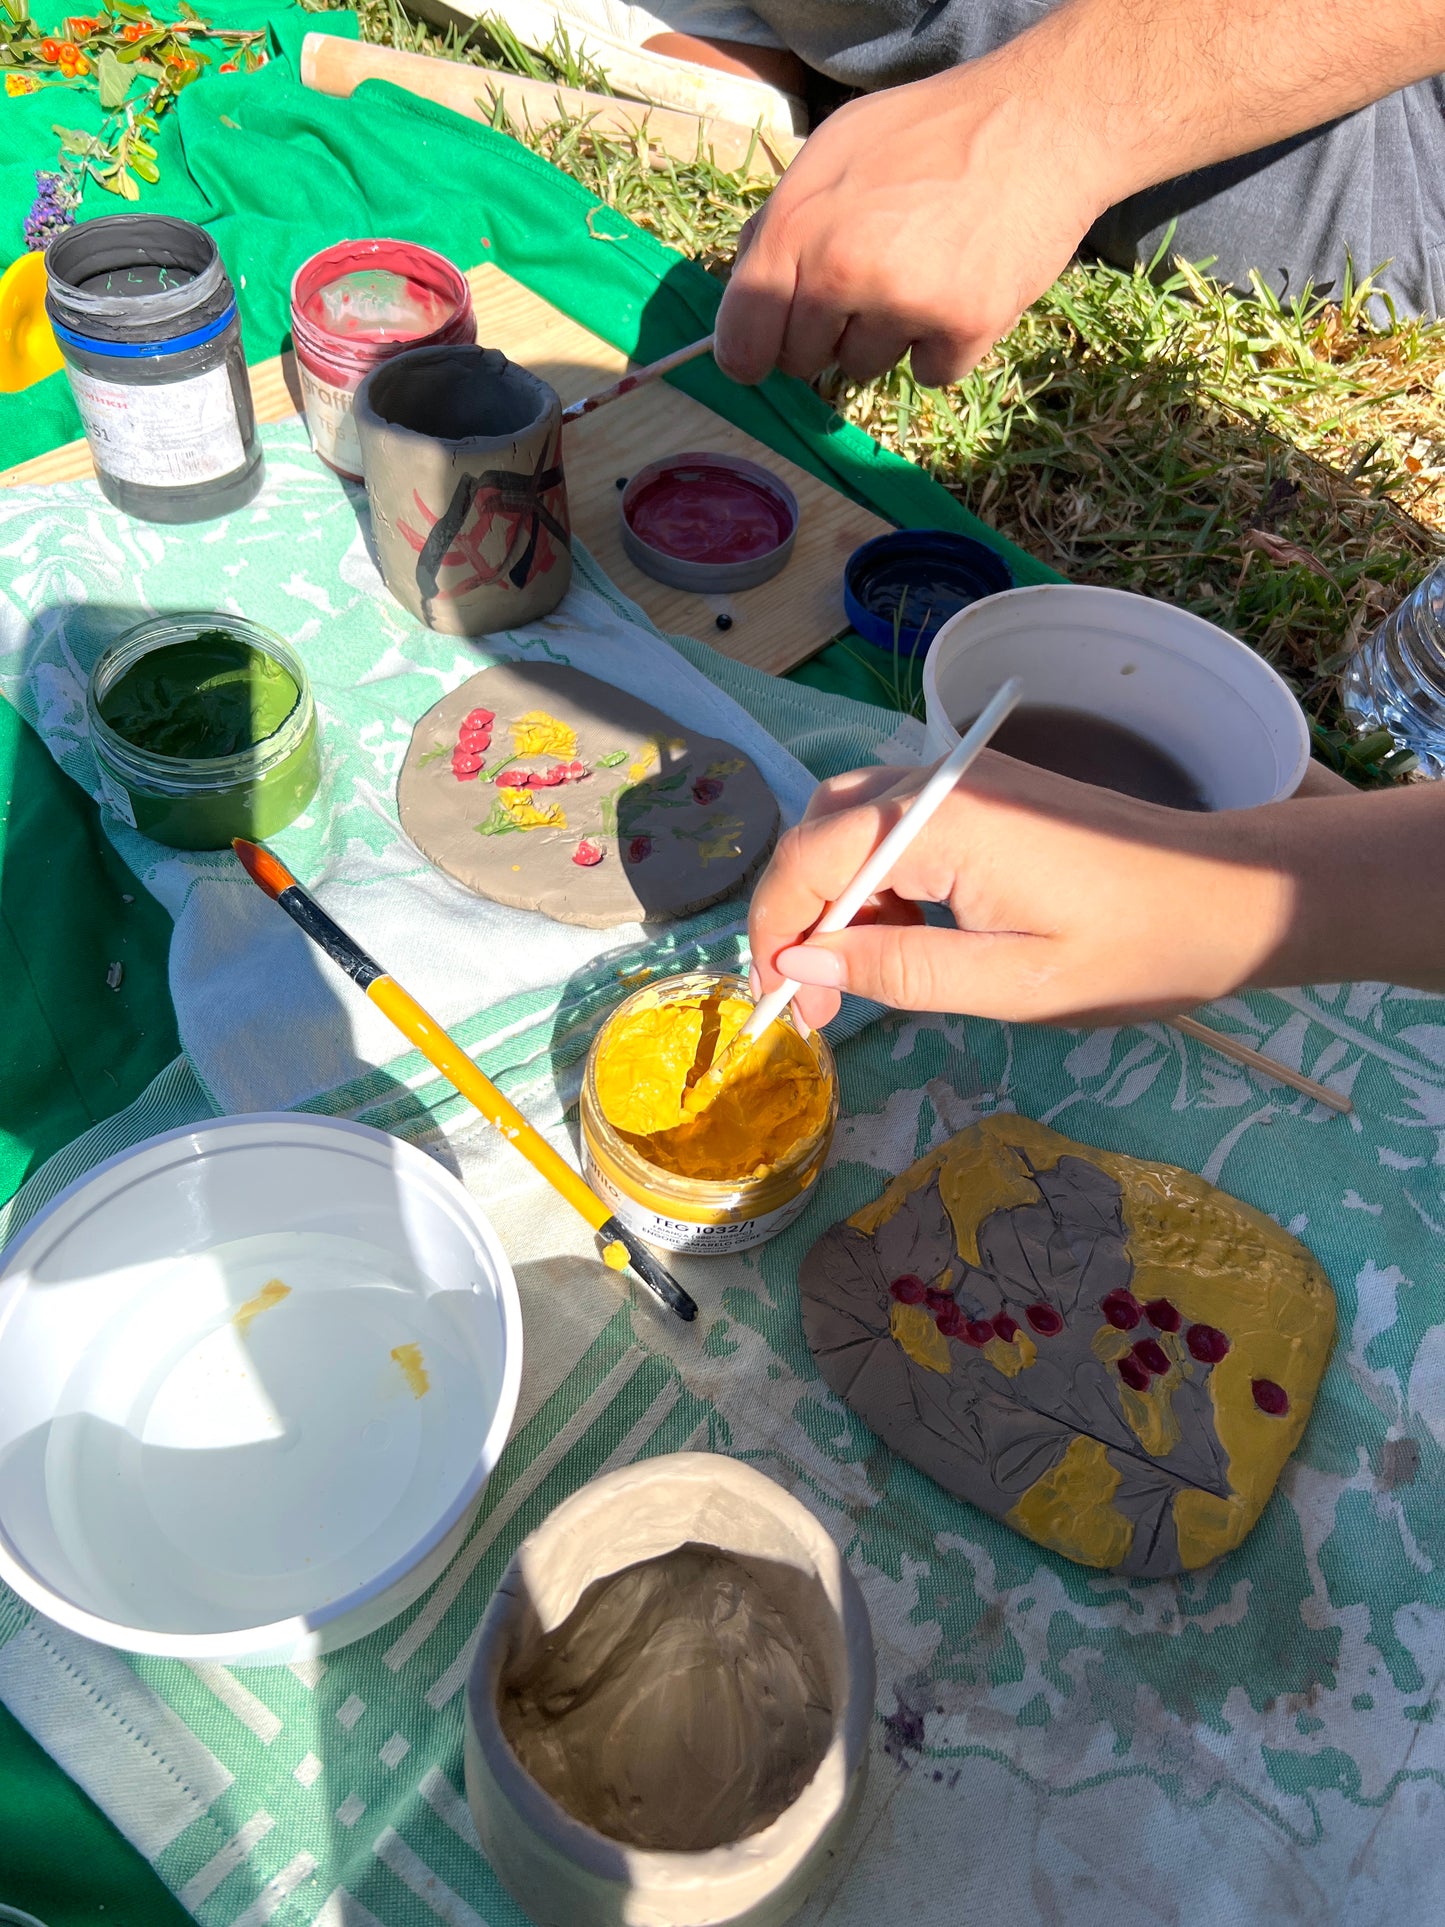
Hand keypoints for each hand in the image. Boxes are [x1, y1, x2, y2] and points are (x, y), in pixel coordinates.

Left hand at [713, 53, 1114, 387]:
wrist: (1041, 123)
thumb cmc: (929, 133)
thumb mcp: (834, 149)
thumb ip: (783, 219)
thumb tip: (747, 286)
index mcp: (799, 228)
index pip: (743, 339)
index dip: (749, 353)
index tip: (762, 355)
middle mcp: (844, 274)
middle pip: (804, 362)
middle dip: (826, 332)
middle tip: (870, 278)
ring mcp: (904, 307)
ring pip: (865, 368)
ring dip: (887, 336)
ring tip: (926, 268)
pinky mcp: (962, 331)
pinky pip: (930, 373)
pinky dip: (943, 345)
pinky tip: (961, 288)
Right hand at [748, 757, 1291, 1027]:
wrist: (1230, 898)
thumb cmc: (1131, 950)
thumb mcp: (1008, 983)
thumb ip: (896, 971)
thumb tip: (801, 964)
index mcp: (941, 824)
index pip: (809, 859)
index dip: (777, 930)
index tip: (786, 1002)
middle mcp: (941, 782)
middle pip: (820, 829)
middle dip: (800, 913)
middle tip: (819, 998)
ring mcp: (965, 779)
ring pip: (853, 822)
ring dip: (838, 897)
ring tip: (863, 975)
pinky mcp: (987, 790)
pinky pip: (898, 823)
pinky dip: (879, 879)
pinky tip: (908, 937)